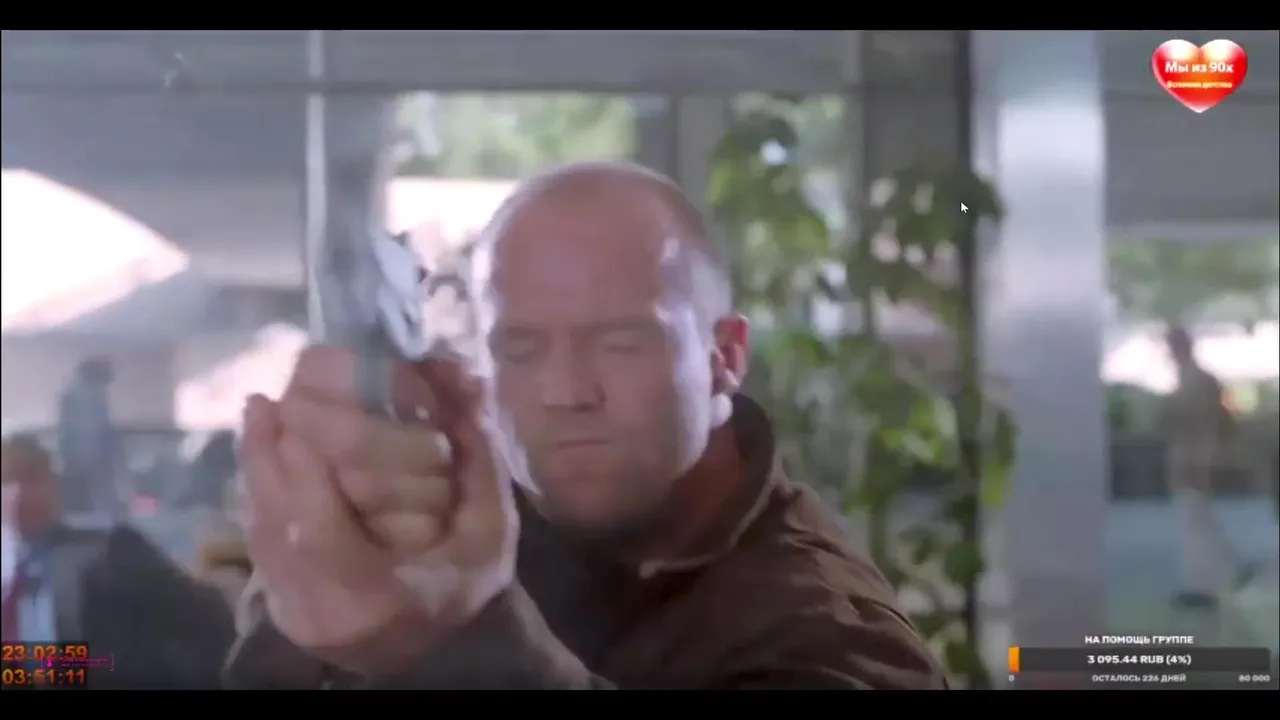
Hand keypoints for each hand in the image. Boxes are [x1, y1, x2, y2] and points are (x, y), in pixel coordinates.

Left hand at [240, 346, 517, 675]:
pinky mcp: (279, 604)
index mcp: (385, 597)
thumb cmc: (467, 577)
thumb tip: (460, 375)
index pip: (324, 537)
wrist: (436, 650)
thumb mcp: (491, 526)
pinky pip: (257, 540)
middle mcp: (328, 613)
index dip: (303, 477)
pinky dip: (258, 489)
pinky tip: (262, 447)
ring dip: (257, 467)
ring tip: (260, 412)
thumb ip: (476, 455)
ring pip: (260, 532)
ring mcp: (296, 614)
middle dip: (269, 458)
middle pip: (277, 529)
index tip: (296, 412)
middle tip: (271, 399)